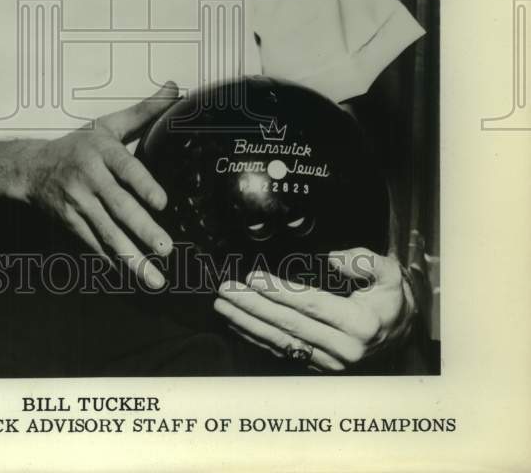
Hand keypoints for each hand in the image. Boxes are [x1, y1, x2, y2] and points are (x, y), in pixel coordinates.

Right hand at [17, 82, 178, 288]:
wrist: (31, 168)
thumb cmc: (78, 145)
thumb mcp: (107, 126)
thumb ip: (143, 112)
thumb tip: (175, 88)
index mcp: (101, 152)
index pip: (125, 168)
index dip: (142, 185)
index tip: (161, 202)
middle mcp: (89, 179)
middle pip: (118, 206)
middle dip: (141, 229)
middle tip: (165, 247)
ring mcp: (78, 205)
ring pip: (107, 233)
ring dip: (131, 258)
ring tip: (155, 277)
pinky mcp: (72, 224)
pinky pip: (95, 246)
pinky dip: (113, 263)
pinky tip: (132, 278)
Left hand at [213, 247, 414, 371]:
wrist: (401, 334)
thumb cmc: (390, 299)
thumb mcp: (388, 274)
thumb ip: (364, 262)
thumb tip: (332, 258)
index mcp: (360, 324)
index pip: (310, 305)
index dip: (279, 291)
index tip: (252, 277)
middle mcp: (345, 349)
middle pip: (289, 324)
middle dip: (253, 305)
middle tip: (226, 289)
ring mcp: (331, 362)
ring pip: (281, 341)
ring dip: (248, 323)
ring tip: (223, 305)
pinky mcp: (320, 367)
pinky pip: (283, 352)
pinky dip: (257, 338)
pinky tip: (238, 323)